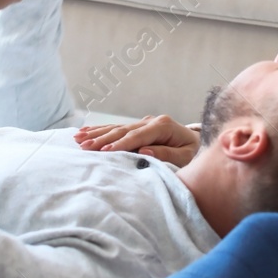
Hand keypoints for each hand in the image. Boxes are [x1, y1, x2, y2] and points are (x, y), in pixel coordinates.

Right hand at [74, 115, 200, 167]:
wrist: (199, 144)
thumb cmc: (194, 153)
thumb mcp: (186, 157)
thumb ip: (167, 155)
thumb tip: (144, 151)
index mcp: (163, 126)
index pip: (138, 136)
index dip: (121, 144)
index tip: (106, 151)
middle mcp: (151, 121)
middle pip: (123, 130)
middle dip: (102, 139)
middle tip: (84, 146)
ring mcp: (143, 122)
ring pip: (116, 128)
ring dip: (96, 133)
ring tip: (77, 138)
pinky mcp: (138, 127)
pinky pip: (116, 128)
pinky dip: (100, 130)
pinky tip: (85, 132)